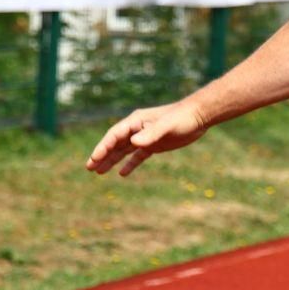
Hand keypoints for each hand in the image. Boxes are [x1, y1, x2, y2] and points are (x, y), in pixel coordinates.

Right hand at [85, 101, 209, 176]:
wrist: (199, 116)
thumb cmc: (182, 117)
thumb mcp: (166, 125)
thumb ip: (151, 134)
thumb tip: (133, 143)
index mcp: (136, 121)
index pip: (114, 135)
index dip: (103, 147)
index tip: (93, 159)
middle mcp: (138, 129)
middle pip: (115, 143)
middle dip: (102, 155)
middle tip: (89, 168)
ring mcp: (146, 137)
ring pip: (124, 150)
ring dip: (112, 160)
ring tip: (98, 172)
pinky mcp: (155, 145)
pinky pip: (138, 156)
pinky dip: (130, 164)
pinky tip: (122, 174)